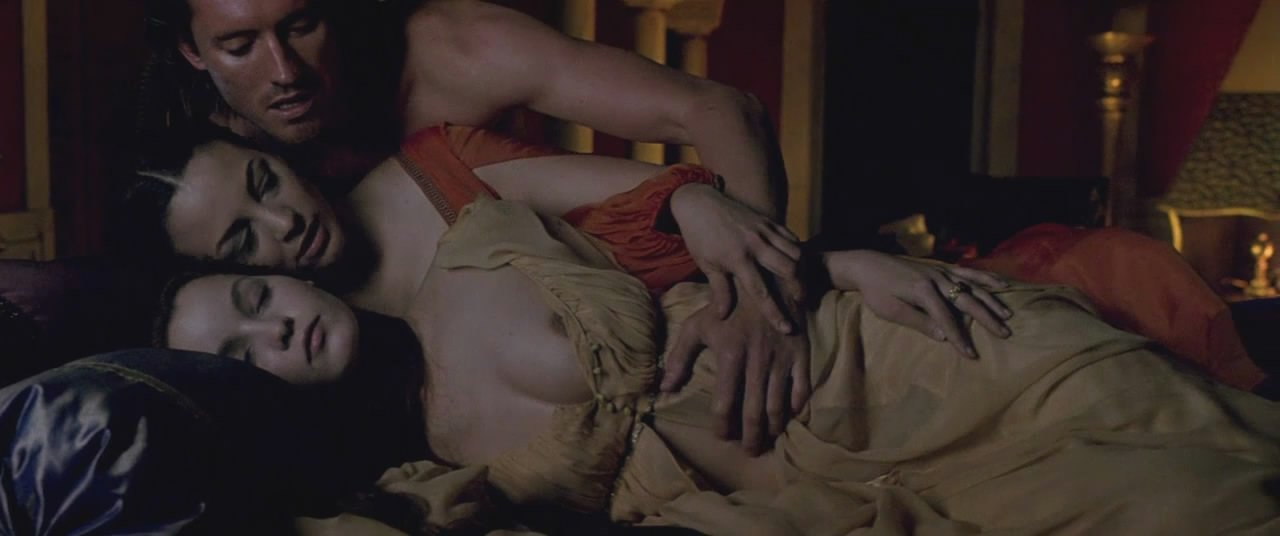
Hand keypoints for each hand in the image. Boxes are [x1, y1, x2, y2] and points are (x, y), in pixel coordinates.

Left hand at [661, 291, 810, 455]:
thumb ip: (680, 357)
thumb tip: (665, 388)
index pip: (725, 404)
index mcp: (730, 355)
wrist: (766, 280)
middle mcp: (756, 362)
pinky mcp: (800, 354)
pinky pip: (802, 389)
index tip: (721, 436)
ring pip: (778, 406)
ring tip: (768, 439)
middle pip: (754, 412)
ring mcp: (781, 359)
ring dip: (773, 428)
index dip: (723, 426)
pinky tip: (789, 416)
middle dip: (751, 438)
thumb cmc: (727, 305)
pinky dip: (796, 407)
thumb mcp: (697, 325)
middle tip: (749, 451)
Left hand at [670, 183, 803, 332]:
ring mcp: (764, 230)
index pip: (760, 291)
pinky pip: (791, 237)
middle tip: (801, 304)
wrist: (700, 203)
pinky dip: (797, 251)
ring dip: (801, 271)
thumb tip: (723, 316)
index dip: (775, 312)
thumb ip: (719, 290)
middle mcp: (755, 243)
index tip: (786, 329)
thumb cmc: (700, 238)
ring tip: (800, 286)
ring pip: (795, 252)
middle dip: (798, 289)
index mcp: (737, 258)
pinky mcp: (768, 221)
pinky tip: (797, 264)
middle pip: (788, 269)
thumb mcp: (707, 265)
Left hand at [825, 250, 1012, 356]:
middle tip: (1005, 334)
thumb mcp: (891, 310)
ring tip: (1008, 314)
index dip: (960, 338)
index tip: (972, 355)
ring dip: (992, 300)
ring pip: (973, 285)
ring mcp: (941, 271)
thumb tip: (944, 336)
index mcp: (923, 291)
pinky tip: (1001, 284)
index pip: (947, 319)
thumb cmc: (875, 291)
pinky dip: (985, 278)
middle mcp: (937, 279)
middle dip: (987, 319)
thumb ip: (919, 322)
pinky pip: (968, 272)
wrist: (867, 264)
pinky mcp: (941, 268)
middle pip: (968, 300)